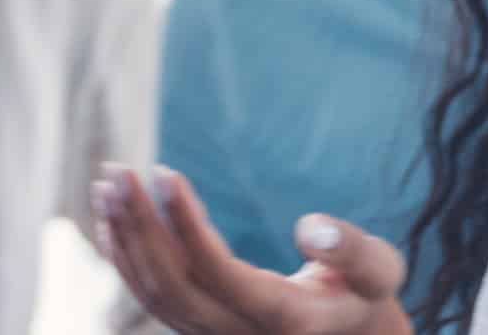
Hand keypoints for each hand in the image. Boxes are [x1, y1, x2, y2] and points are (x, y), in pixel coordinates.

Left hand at [92, 164, 410, 334]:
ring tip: (108, 182)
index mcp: (283, 320)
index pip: (218, 273)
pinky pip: (153, 298)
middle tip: (117, 170)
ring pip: (155, 294)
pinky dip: (126, 258)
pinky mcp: (200, 327)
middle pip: (173, 285)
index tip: (163, 171)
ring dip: (125, 237)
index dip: (186, 225)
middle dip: (139, 226)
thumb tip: (311, 229)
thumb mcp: (379, 273)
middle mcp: (239, 334)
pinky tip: (111, 217)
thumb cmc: (365, 297)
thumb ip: (354, 253)